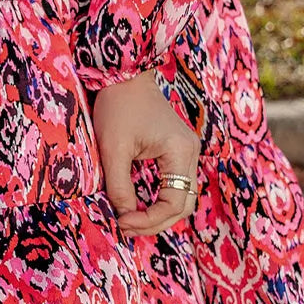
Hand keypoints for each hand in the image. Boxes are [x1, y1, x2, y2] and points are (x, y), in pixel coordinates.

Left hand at [92, 71, 199, 235]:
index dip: (150, 220)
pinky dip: (158, 200)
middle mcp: (190, 153)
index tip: (123, 222)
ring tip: (129, 221)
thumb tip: (125, 216)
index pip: (175, 202)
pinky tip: (137, 206)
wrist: (123, 74)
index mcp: (180, 151)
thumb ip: (119, 186)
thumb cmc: (117, 106)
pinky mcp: (176, 150)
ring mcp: (186, 151)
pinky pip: (173, 185)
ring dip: (158, 213)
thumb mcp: (113, 148)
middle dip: (155, 221)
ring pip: (181, 197)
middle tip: (125, 228)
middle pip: (183, 204)